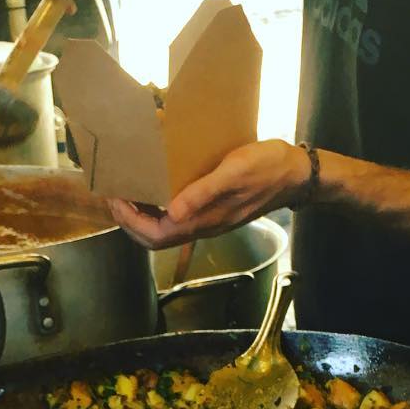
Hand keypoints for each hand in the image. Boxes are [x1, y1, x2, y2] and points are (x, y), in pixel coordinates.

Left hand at [106, 140, 310, 248]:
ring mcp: (207, 220)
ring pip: (163, 230)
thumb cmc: (266, 169)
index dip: (130, 221)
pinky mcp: (211, 210)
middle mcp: (202, 226)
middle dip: (128, 221)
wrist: (296, 175)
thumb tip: (171, 212)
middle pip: (154, 239)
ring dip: (140, 216)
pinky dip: (157, 207)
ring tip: (126, 192)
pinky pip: (175, 217)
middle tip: (113, 195)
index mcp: (204, 221)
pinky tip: (153, 187)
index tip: (115, 198)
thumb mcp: (233, 173)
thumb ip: (202, 193)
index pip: (154, 235)